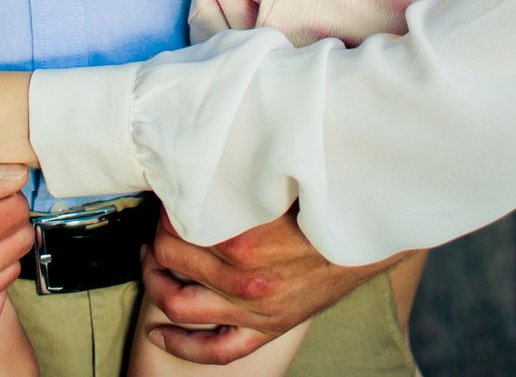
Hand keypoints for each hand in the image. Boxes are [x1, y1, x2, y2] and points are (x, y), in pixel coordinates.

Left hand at [137, 207, 400, 364]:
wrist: (363, 233)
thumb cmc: (319, 202)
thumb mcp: (274, 185)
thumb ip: (233, 183)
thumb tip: (194, 164)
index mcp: (244, 240)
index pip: (177, 225)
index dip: (166, 209)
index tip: (169, 197)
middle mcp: (245, 279)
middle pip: (172, 260)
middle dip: (158, 239)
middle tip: (158, 225)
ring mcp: (254, 309)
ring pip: (179, 305)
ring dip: (156, 282)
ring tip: (152, 264)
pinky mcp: (267, 328)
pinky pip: (216, 350)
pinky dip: (181, 345)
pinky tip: (158, 333)